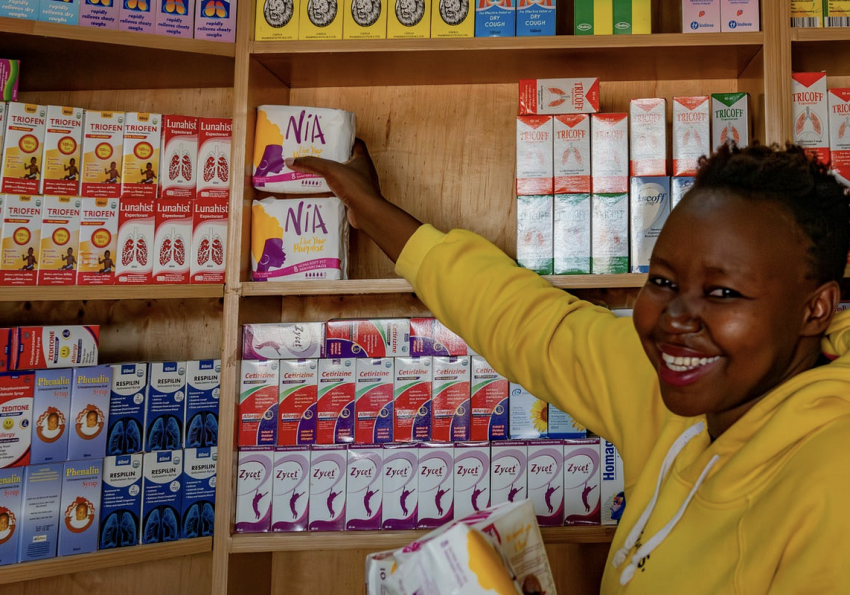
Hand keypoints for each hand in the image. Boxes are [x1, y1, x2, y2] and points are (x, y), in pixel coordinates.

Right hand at [286, 138, 422, 263]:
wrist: (366, 213)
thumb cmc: (354, 187)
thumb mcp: (330, 170)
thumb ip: (311, 164)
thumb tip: (290, 160)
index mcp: (362, 159)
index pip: (356, 143)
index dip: (345, 139)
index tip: (332, 138)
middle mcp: (364, 171)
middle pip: (348, 160)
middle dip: (333, 158)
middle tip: (317, 154)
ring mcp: (361, 186)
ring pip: (344, 177)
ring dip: (331, 175)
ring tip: (315, 172)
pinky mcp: (356, 199)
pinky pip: (342, 191)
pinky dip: (332, 190)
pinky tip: (320, 190)